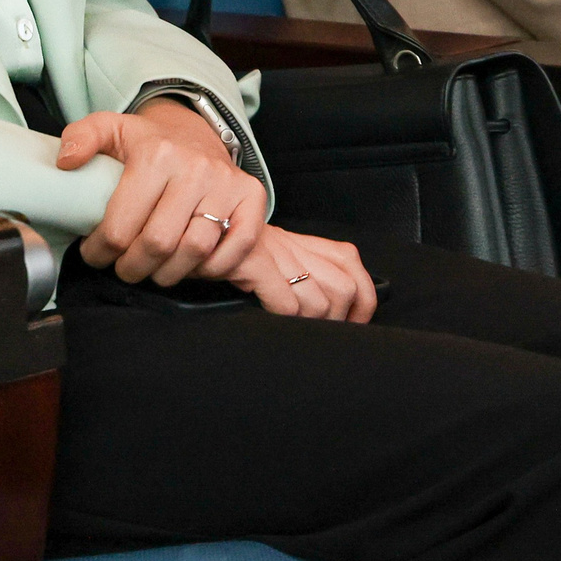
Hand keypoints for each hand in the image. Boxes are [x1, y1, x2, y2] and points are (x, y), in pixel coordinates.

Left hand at [59, 101, 266, 285]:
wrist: (195, 131)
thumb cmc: (150, 142)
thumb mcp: (110, 129)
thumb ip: (81, 137)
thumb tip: (66, 162)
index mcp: (156, 154)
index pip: (121, 227)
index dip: (101, 252)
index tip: (96, 254)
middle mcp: (195, 168)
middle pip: (158, 244)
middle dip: (132, 268)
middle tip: (124, 267)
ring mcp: (226, 183)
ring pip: (195, 251)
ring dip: (168, 273)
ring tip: (153, 269)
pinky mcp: (252, 196)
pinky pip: (238, 246)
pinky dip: (214, 267)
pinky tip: (192, 264)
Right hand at [226, 226, 377, 323]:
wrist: (198, 229)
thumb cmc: (232, 251)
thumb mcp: (274, 253)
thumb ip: (304, 269)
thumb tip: (334, 308)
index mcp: (305, 242)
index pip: (352, 264)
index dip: (362, 300)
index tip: (354, 321)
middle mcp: (295, 246)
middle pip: (344, 288)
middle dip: (337, 319)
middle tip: (321, 331)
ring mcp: (275, 254)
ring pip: (319, 302)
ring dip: (310, 323)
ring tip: (295, 327)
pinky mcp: (253, 265)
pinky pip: (285, 302)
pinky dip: (285, 316)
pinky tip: (273, 317)